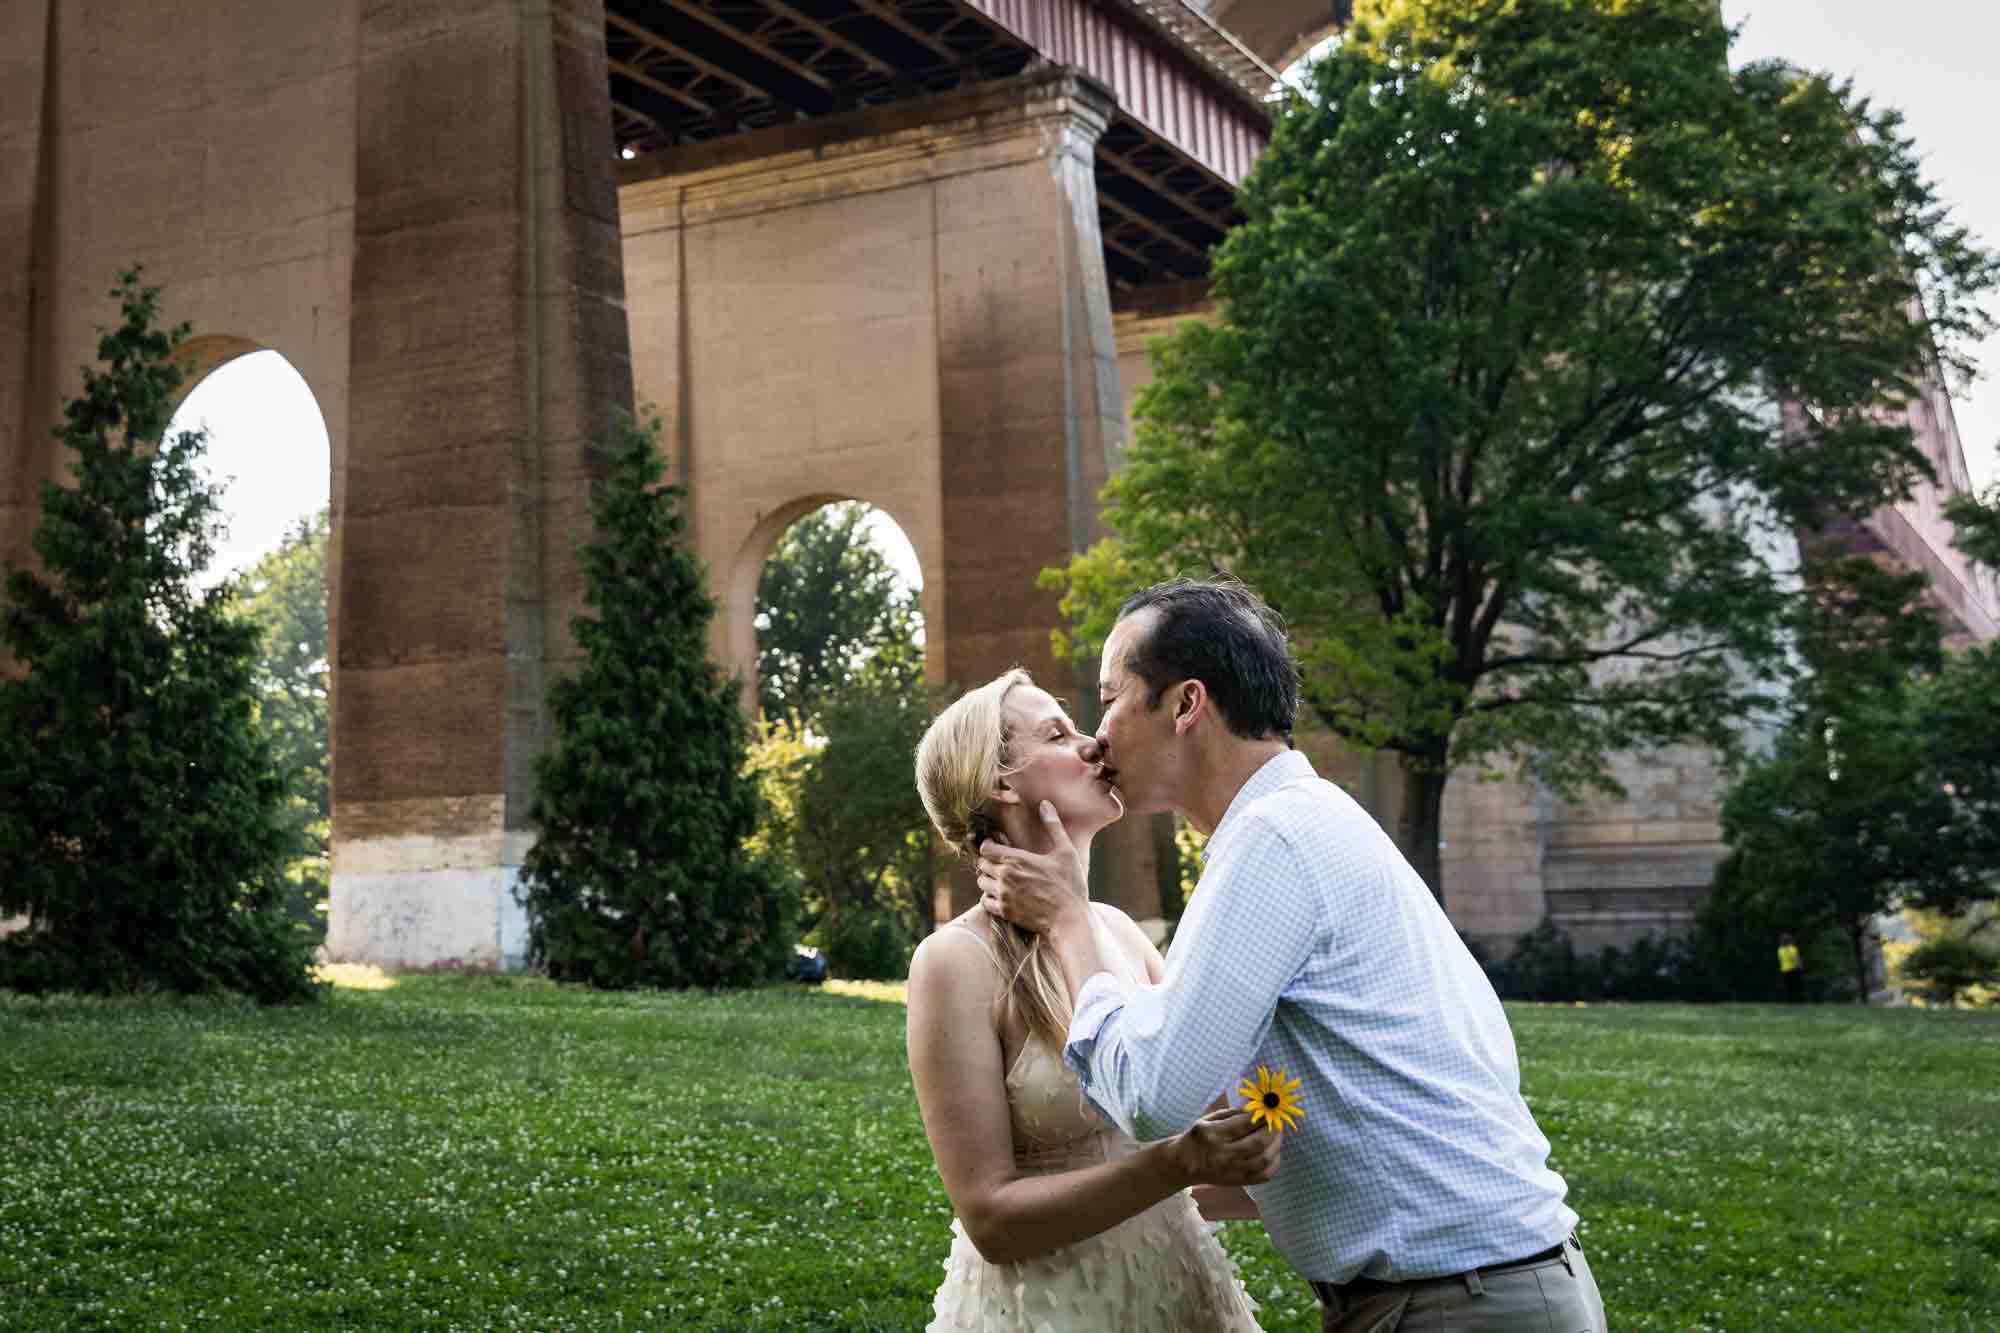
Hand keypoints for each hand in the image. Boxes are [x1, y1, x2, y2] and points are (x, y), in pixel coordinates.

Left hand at [977, 800, 1089, 934]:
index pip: (986, 848)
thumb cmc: (1070, 884)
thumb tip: (1045, 804)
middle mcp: (1004, 876)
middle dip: (989, 862)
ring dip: (988, 879)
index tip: (999, 846)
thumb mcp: (1066, 851)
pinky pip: (985, 902)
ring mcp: (1003, 896)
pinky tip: (1003, 896)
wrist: (1070, 920)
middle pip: (981, 865)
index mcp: (1016, 859)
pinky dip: (990, 898)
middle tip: (1002, 862)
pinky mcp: (1005, 912)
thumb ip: (1053, 826)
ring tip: (1002, 879)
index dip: (990, 845)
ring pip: (982, 883)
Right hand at [1168, 1108, 1282, 1188]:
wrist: (1184, 1165)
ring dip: (1276, 1145)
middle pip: (1257, 1143)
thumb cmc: (1198, 1137)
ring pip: (1263, 1160)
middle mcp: (1222, 1154)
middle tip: (1277, 1122)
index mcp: (1212, 1134)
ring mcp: (1231, 1171)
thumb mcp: (1208, 1119)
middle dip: (1272, 1130)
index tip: (1270, 1110)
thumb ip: (1233, 1113)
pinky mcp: (1238, 1181)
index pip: (1243, 1124)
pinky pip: (1264, 1175)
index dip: (1261, 1117)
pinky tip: (1273, 1152)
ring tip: (1277, 1135)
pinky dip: (1274, 1163)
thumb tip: (1258, 1109)